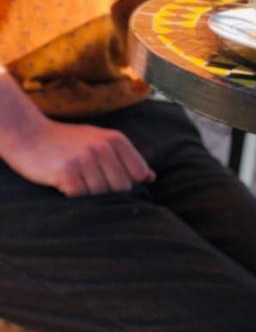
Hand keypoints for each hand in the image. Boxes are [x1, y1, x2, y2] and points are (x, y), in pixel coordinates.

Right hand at [3, 116, 155, 196]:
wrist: (29, 135)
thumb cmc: (67, 142)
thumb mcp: (100, 141)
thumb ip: (126, 158)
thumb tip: (151, 178)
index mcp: (116, 140)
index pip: (138, 173)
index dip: (128, 183)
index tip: (111, 182)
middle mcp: (103, 148)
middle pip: (121, 187)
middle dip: (108, 192)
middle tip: (89, 184)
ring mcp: (85, 159)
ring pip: (101, 194)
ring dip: (89, 195)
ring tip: (76, 182)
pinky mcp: (66, 171)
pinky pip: (81, 196)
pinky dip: (74, 196)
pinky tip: (65, 185)